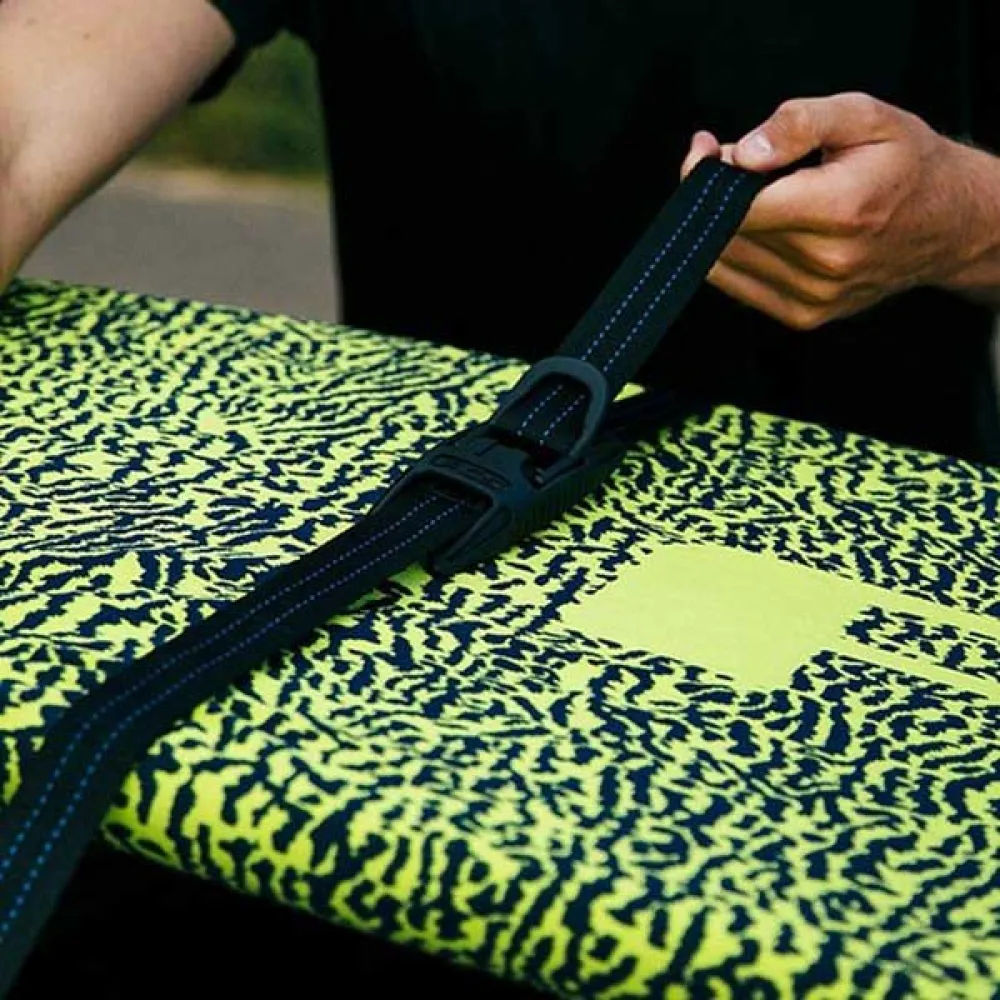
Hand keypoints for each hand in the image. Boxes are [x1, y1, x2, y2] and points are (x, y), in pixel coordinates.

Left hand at [680, 93, 989, 328]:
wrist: (947, 222)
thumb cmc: (903, 163)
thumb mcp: (864, 116)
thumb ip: (800, 123)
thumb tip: (743, 153)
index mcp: (841, 210)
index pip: (741, 206)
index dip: (710, 178)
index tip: (707, 153)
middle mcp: (826, 263)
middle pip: (728, 233)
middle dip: (716, 196)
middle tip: (733, 164)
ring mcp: (815, 297)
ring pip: (726, 262)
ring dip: (721, 227)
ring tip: (755, 194)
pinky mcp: (805, 315)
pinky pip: (738, 287)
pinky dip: (733, 255)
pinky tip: (759, 227)